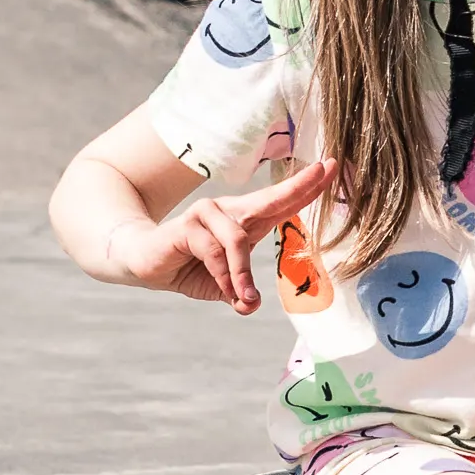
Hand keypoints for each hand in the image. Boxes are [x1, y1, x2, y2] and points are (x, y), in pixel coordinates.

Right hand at [111, 158, 333, 311]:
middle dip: (298, 187)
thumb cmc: (188, 267)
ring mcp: (208, 214)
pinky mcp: (188, 226)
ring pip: (239, 241)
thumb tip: (249, 306)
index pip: (280, 202)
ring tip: (246, 299)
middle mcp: (229, 212)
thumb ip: (239, 293)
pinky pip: (214, 251)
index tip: (331, 168)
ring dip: (243, 274)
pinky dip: (222, 275)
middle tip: (323, 172)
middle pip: (269, 199)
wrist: (143, 261)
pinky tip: (223, 289)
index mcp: (245, 221)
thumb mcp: (222, 285)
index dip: (306, 187)